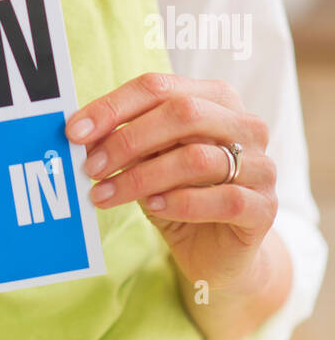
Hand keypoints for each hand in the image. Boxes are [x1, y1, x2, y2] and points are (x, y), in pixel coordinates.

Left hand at [65, 72, 277, 292]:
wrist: (218, 253)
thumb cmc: (178, 195)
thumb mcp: (148, 161)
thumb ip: (127, 140)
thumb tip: (80, 133)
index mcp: (215, 98)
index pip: (158, 86)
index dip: (113, 106)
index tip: (75, 131)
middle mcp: (245, 123)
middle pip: (181, 113)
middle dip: (127, 140)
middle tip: (90, 166)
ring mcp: (261, 165)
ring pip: (196, 158)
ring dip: (141, 177)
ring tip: (105, 194)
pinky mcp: (266, 207)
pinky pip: (223, 198)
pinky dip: (180, 202)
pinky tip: (152, 207)